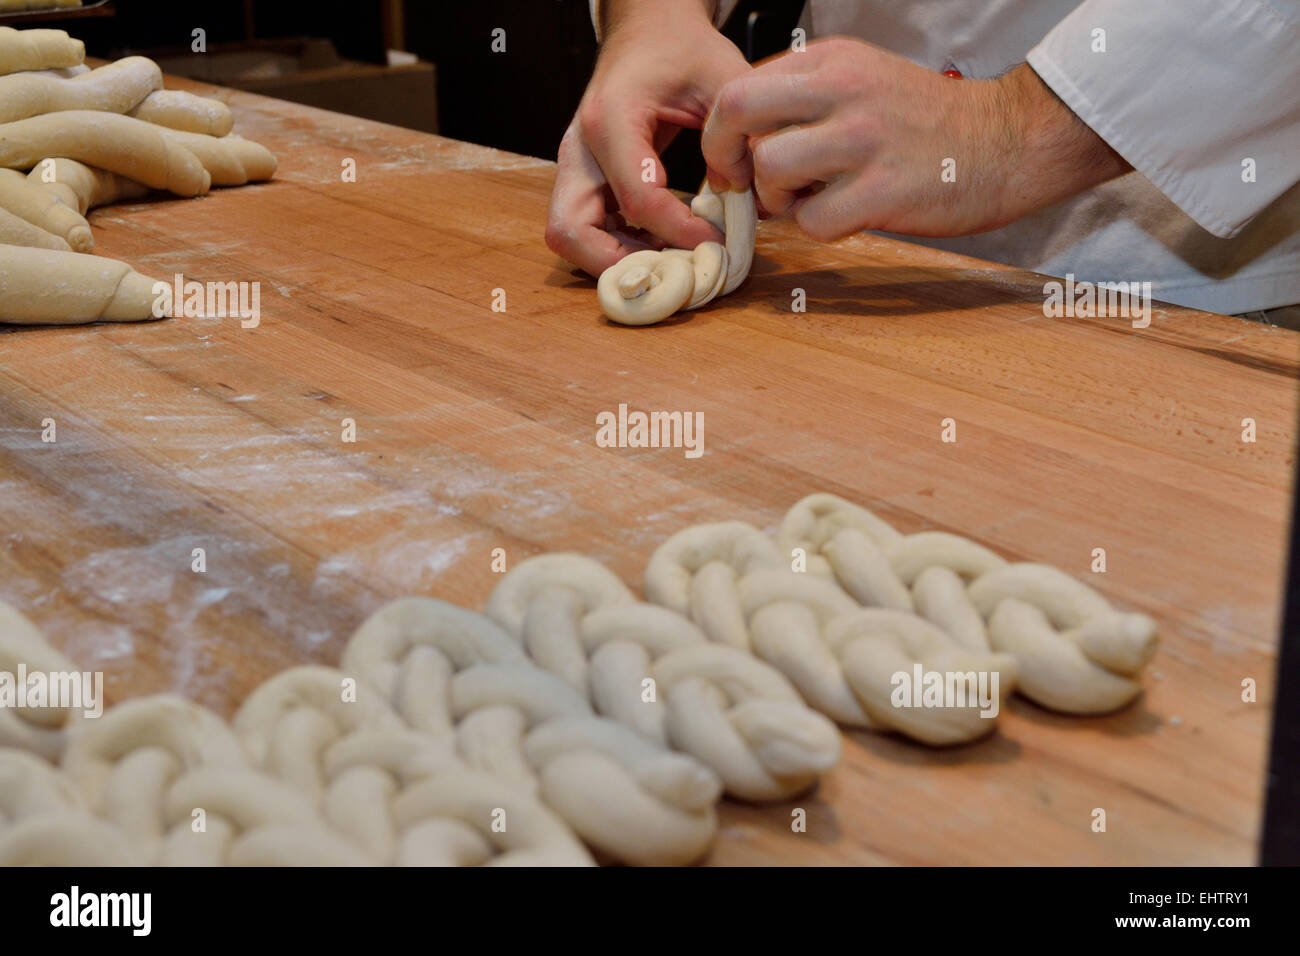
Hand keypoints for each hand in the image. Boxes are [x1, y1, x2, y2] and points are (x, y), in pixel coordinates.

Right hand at [545, 0, 750, 275]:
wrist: (648, 32)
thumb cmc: (683, 50)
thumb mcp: (723, 77)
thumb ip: (740, 136)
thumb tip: (750, 203)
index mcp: (611, 118)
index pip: (638, 199)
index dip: (680, 232)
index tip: (717, 243)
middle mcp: (579, 148)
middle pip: (571, 231)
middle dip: (622, 264)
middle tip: (676, 271)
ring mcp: (574, 168)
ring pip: (571, 238)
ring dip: (618, 261)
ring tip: (673, 261)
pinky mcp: (582, 181)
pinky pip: (587, 231)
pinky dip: (620, 248)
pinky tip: (663, 244)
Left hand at [701, 37, 1129, 240]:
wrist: (1010, 140)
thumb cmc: (929, 121)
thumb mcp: (864, 80)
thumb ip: (806, 100)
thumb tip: (745, 142)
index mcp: (833, 61)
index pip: (740, 85)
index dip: (722, 132)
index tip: (735, 159)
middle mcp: (844, 90)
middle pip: (736, 110)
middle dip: (725, 155)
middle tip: (745, 183)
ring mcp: (864, 140)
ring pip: (771, 167)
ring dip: (775, 199)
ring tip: (807, 201)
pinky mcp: (884, 191)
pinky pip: (813, 220)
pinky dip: (818, 227)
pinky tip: (845, 215)